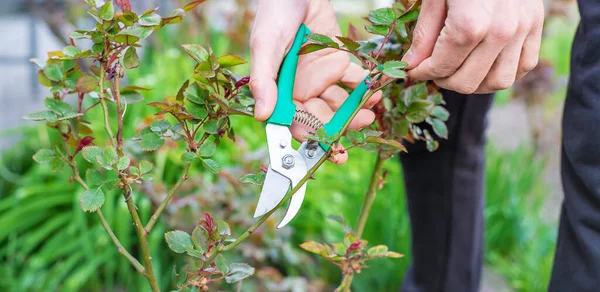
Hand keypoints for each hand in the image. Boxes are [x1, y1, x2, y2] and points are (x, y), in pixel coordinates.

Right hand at [249, 0, 380, 163]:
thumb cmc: (275, 13)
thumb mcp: (266, 45)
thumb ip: (264, 81)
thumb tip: (263, 116)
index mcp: (279, 91)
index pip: (295, 123)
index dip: (312, 140)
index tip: (332, 151)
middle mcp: (300, 88)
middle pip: (322, 118)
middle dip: (341, 126)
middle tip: (361, 125)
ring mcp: (320, 77)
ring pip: (340, 103)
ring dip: (356, 109)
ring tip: (372, 108)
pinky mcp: (337, 62)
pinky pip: (352, 81)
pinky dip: (363, 87)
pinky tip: (374, 90)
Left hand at [402, 0, 543, 93]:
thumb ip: (425, 34)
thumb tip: (413, 65)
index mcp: (471, 24)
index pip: (442, 68)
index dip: (424, 73)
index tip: (415, 70)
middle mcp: (501, 31)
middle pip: (468, 82)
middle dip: (445, 81)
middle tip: (434, 70)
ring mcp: (523, 30)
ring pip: (499, 81)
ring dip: (475, 82)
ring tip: (458, 69)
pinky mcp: (537, 25)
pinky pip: (524, 66)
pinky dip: (503, 70)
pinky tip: (485, 62)